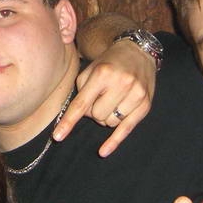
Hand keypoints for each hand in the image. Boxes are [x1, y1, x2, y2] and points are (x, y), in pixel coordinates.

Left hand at [54, 40, 155, 156]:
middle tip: (99, 98)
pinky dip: (113, 141)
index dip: (68, 121)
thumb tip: (81, 115)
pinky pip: (126, 129)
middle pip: (96, 116)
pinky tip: (103, 151)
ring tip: (111, 101)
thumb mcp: (90, 68)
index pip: (82, 103)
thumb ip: (82, 91)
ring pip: (109, 123)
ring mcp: (135, 95)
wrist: (138, 52)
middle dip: (93, 111)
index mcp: (102, 73)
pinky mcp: (145, 105)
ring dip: (106, 117)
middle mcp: (121, 84)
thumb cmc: (109, 63)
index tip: (57, 136)